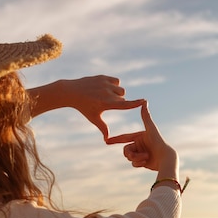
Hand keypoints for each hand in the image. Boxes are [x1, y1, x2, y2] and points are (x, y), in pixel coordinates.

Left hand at [28, 75, 143, 139]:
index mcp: (106, 104)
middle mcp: (107, 93)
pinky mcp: (103, 77)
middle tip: (106, 102)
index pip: (124, 104)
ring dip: (117, 92)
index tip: (144, 101)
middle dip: (118, 100)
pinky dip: (114, 85)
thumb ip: (103, 128)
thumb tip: (107, 140)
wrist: (72, 92)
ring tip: (106, 95)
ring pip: (121, 89)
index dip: (135, 103)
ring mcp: (105, 84)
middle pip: (123, 97)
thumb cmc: (84, 108)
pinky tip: (105, 88)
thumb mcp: (93, 118)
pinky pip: (116, 81)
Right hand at [106, 102, 177, 173]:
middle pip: (126, 150)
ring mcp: (140, 153)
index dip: (115, 139)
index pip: (124, 137)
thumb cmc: (159, 142)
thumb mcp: (150, 129)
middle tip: (135, 156)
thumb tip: (144, 101)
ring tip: (146, 157)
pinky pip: (134, 164)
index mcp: (139, 136)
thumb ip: (146, 116)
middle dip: (131, 154)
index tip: (106, 141)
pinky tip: (146, 162)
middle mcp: (139, 144)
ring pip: (129, 158)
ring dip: (136, 158)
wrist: (166, 157)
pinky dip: (139, 163)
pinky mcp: (142, 162)